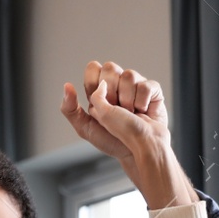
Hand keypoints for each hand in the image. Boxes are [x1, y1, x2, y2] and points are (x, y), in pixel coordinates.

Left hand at [61, 61, 197, 209]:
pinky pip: (146, 85)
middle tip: (116, 109)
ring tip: (130, 114)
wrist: (137, 150)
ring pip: (129, 75)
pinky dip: (142, 102)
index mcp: (99, 92)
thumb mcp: (85, 128)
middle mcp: (117, 85)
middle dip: (111, 92)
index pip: (93, 68)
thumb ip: (70, 109)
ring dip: (127, 101)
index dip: (94, 83)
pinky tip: (142, 112)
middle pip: (110, 67)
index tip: (99, 102)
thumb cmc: (112, 142)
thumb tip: (67, 85)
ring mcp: (135, 86)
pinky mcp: (152, 90)